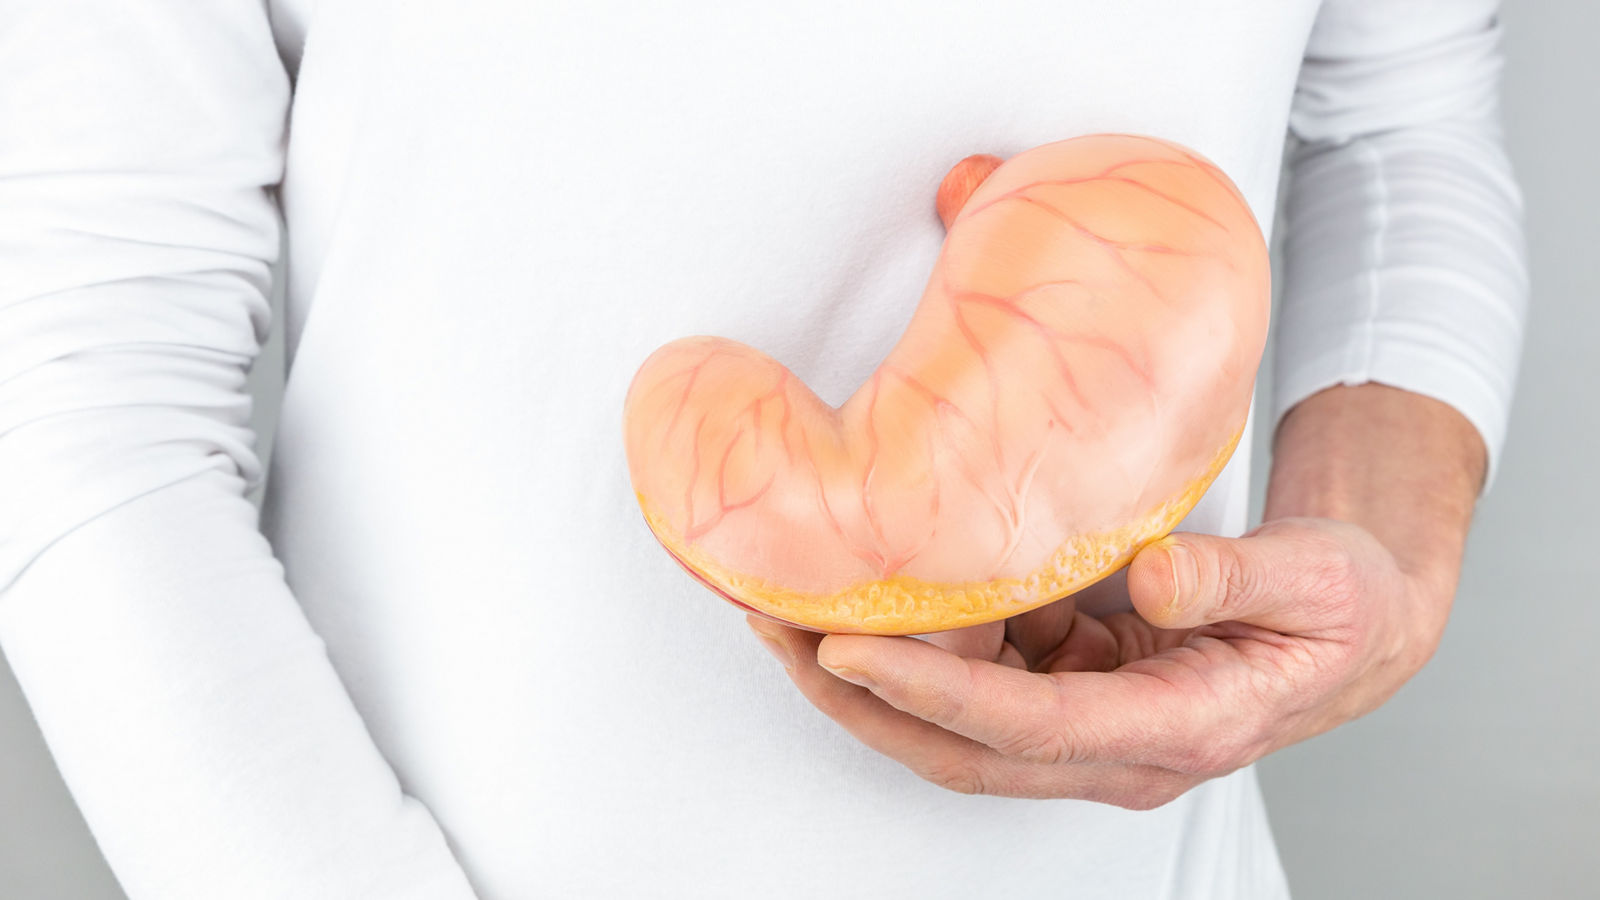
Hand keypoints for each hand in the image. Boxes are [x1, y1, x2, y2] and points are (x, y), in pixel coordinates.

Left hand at [745, 384, 1482, 807]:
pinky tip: (874, 590)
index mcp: (1174, 728)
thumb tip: (1156, 576)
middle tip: (776, 628)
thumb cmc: (1340, 608)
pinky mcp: (1072, 687)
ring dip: (867, 675)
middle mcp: (1114, 747)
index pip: (1027, 727)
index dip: (932, 694)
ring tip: (788, 605)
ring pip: (952, 721)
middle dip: (859, 699)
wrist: (1353, 626)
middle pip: (960, 746)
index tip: (850, 651)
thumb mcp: (1317, 584)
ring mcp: (1087, 723)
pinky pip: (978, 676)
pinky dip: (919, 642)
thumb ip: (1237, 579)